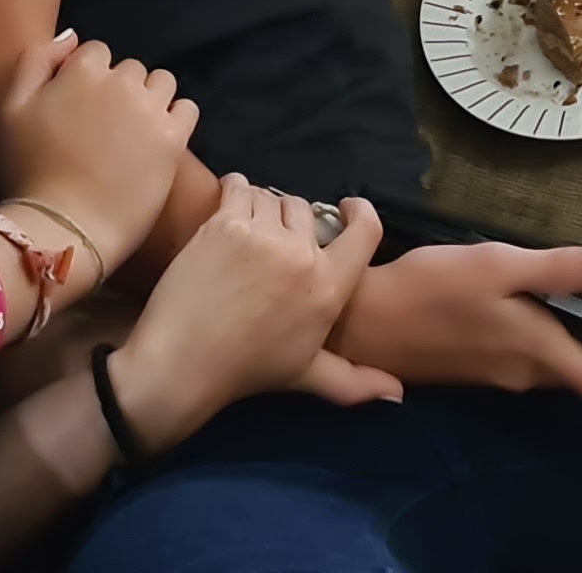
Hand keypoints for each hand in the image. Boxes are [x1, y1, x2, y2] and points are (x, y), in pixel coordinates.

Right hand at [0, 33, 191, 288]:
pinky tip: (157, 140)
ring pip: (161, 84)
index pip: (96, 53)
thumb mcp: (12, 109)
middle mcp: (122, 80)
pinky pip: (187, 109)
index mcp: (83, 69)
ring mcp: (151, 109)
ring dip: (150, 99)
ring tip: (133, 133)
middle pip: (130, 69)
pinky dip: (175, 118)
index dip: (86, 79)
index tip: (80, 110)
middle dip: (119, 90)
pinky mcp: (173, 139)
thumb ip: (37, 61)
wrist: (65, 228)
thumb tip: (72, 36)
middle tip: (104, 129)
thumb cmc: (31, 172)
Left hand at [106, 183, 389, 444]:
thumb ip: (355, 381)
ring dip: (261, 208)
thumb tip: (397, 395)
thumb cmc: (248, 370)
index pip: (366, 231)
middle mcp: (301, 255)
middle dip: (292, 221)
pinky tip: (229, 204)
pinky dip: (235, 190)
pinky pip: (239, 187)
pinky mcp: (225, 223)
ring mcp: (262, 235)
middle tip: (271, 241)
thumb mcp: (308, 375)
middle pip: (306, 210)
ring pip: (271, 197)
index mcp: (329, 288)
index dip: (359, 212)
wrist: (184, 361)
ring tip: (246, 230)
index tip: (346, 208)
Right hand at [326, 241, 581, 431]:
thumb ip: (554, 268)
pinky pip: (530, 360)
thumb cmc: (432, 289)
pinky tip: (543, 314)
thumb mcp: (495, 265)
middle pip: (581, 376)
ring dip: (579, 353)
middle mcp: (524, 373)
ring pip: (555, 367)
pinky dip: (549, 344)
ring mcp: (499, 374)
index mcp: (536, 351)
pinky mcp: (478, 367)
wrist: (365, 324)